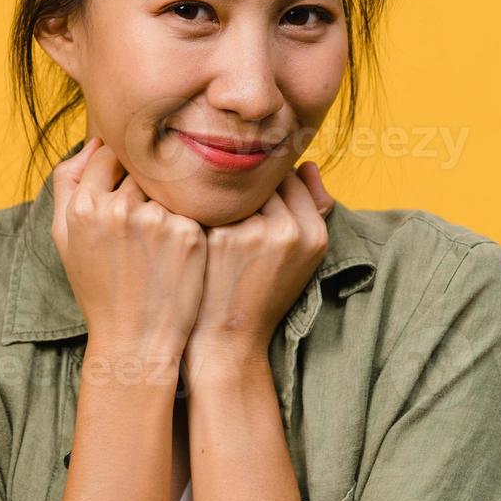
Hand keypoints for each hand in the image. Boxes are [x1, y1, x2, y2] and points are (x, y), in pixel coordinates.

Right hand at [50, 137, 207, 372]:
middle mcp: (117, 208)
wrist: (134, 341)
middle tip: (151, 213)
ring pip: (169, 184)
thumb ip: (68, 184)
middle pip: (141, 167)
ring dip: (170, 198)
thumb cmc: (99, 288)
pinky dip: (191, 218)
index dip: (121, 169)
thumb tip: (94, 142)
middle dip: (147, 183)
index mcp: (83, 206)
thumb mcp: (65, 238)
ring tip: (165, 235)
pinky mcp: (189, 234)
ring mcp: (156, 220)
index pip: (108, 155)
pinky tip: (184, 247)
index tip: (129, 188)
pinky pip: (192, 207)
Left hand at [181, 162, 335, 384]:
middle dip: (241, 191)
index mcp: (314, 234)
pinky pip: (206, 200)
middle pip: (260, 181)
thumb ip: (309, 209)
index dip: (264, 189)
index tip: (247, 205)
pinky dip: (197, 205)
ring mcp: (252, 232)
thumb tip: (305, 163)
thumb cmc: (260, 292)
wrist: (226, 338)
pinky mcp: (219, 237)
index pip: (290, 179)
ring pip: (233, 187)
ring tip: (204, 213)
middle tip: (224, 208)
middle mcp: (288, 230)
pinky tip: (186, 220)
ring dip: (218, 194)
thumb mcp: (299, 257)